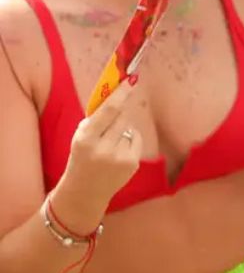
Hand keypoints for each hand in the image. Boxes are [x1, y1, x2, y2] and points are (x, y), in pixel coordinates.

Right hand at [55, 81, 142, 229]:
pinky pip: (136, 139)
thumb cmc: (81, 158)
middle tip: (114, 117)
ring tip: (110, 143)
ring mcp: (120, 157)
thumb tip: (117, 95)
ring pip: (129, 128)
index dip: (121, 94)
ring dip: (122, 129)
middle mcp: (103, 148)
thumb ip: (96, 119)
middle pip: (122, 117)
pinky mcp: (132, 163)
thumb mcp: (80, 138)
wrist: (84, 192)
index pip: (109, 111)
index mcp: (85, 139)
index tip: (132, 80)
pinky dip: (129, 140)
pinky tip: (118, 152)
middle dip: (120, 113)